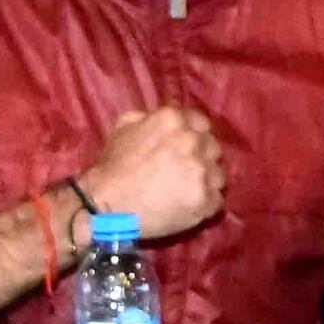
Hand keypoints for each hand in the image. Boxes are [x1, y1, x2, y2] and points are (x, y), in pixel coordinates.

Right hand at [72, 105, 225, 242]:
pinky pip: (217, 201)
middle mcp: (192, 141)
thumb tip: (167, 117)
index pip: (202, 123)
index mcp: (174, 120)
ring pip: (219, 175)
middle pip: (213, 148)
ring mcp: (201, 171)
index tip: (184, 151)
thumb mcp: (124, 127)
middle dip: (201, 159)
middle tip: (183, 173)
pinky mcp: (204, 199)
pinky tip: (186, 207)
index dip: (194, 137)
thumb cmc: (112, 166)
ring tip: (184, 192)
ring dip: (206, 182)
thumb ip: (150, 116)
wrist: (105, 204)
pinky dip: (205, 205)